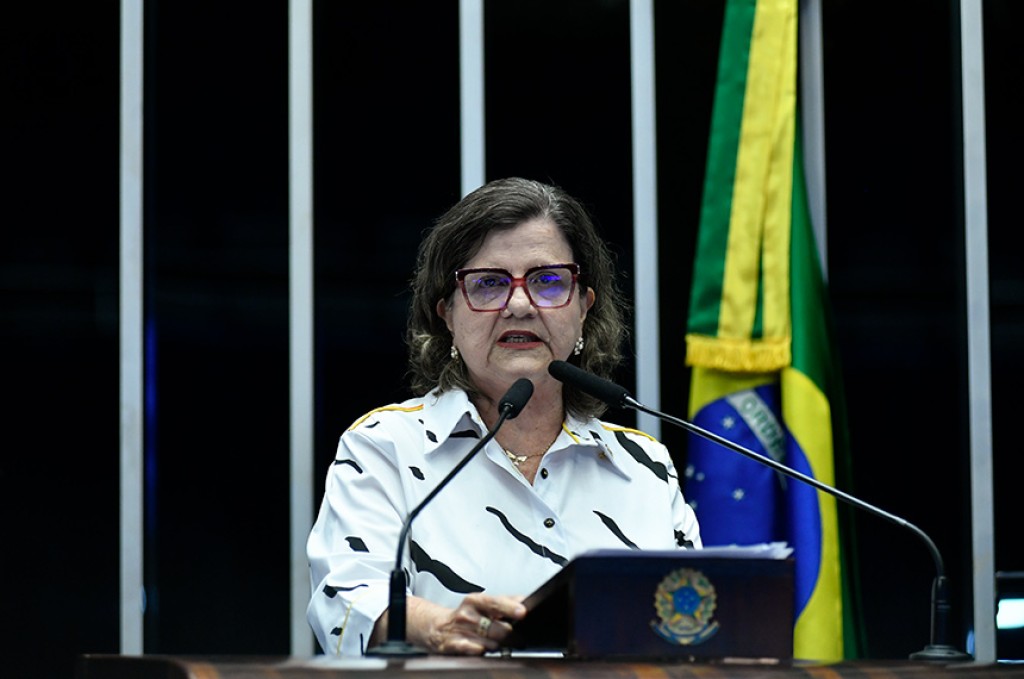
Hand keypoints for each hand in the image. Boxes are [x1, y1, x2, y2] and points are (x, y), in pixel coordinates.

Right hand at [405, 593, 526, 654]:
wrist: (436, 627)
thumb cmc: (466, 616)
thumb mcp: (482, 604)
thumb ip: (505, 602)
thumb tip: (526, 600)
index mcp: (476, 601)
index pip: (496, 602)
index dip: (510, 607)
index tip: (522, 612)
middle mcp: (468, 615)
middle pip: (498, 628)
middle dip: (511, 635)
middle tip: (518, 638)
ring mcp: (460, 631)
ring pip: (490, 642)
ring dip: (498, 645)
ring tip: (497, 643)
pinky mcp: (452, 646)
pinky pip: (473, 650)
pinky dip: (481, 650)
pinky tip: (482, 648)